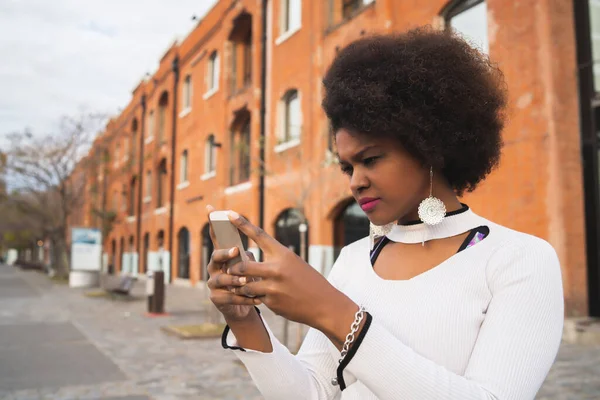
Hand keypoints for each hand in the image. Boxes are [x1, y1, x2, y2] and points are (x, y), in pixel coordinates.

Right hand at [205, 205, 256, 322]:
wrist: (244, 306)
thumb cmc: (248, 280)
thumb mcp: (250, 265)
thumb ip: (248, 256)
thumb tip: (248, 249)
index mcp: (223, 255)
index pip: (217, 237)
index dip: (213, 224)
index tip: (210, 208)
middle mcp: (214, 267)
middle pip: (215, 256)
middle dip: (225, 253)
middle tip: (236, 251)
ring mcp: (213, 283)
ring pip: (221, 279)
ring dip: (234, 278)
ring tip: (246, 280)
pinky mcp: (216, 298)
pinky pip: (228, 297)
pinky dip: (243, 298)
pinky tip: (257, 298)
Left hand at [224, 210, 351, 331]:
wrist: (324, 304)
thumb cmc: (309, 280)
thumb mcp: (294, 263)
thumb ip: (274, 259)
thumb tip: (253, 257)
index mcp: (283, 254)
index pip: (259, 235)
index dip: (242, 224)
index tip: (230, 214)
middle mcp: (276, 269)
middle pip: (243, 266)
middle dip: (234, 269)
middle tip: (230, 269)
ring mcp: (273, 287)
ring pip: (245, 285)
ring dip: (242, 286)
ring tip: (242, 286)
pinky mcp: (272, 303)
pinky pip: (255, 298)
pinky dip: (256, 297)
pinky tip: (263, 298)